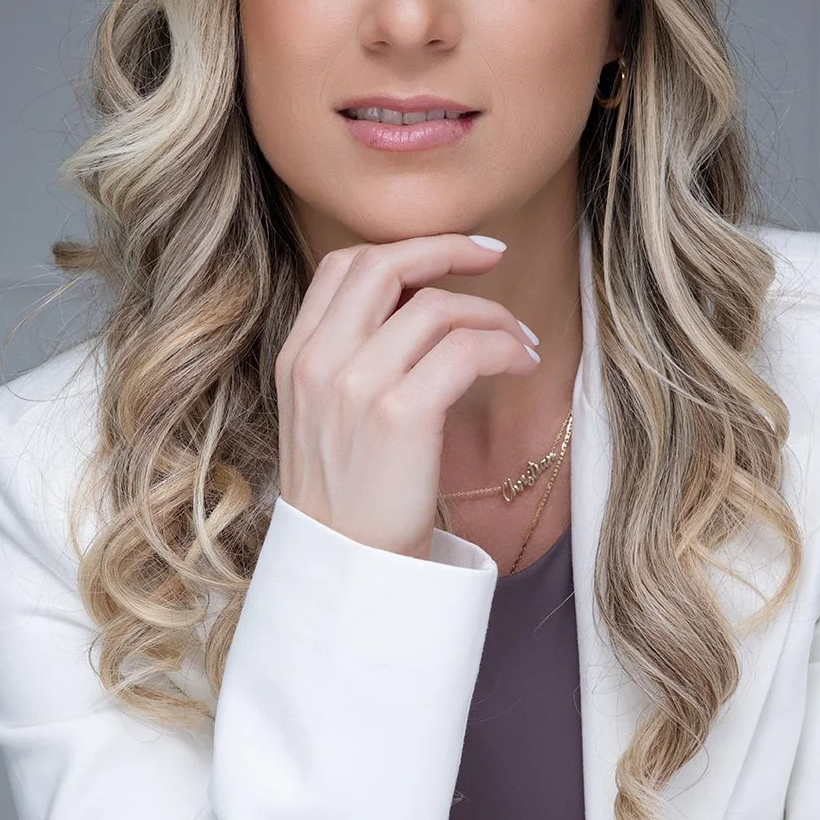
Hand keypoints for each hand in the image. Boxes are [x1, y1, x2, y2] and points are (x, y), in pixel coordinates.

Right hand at [274, 232, 538, 559]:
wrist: (351, 571)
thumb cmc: (354, 499)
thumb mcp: (328, 417)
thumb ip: (353, 358)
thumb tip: (418, 307)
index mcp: (297, 357)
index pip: (345, 265)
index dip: (406, 248)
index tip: (453, 255)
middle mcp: (319, 362)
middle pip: (385, 264)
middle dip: (449, 249)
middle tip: (496, 259)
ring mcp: (355, 386)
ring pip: (438, 307)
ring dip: (494, 314)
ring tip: (521, 342)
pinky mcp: (400, 414)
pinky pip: (467, 349)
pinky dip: (505, 347)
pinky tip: (522, 364)